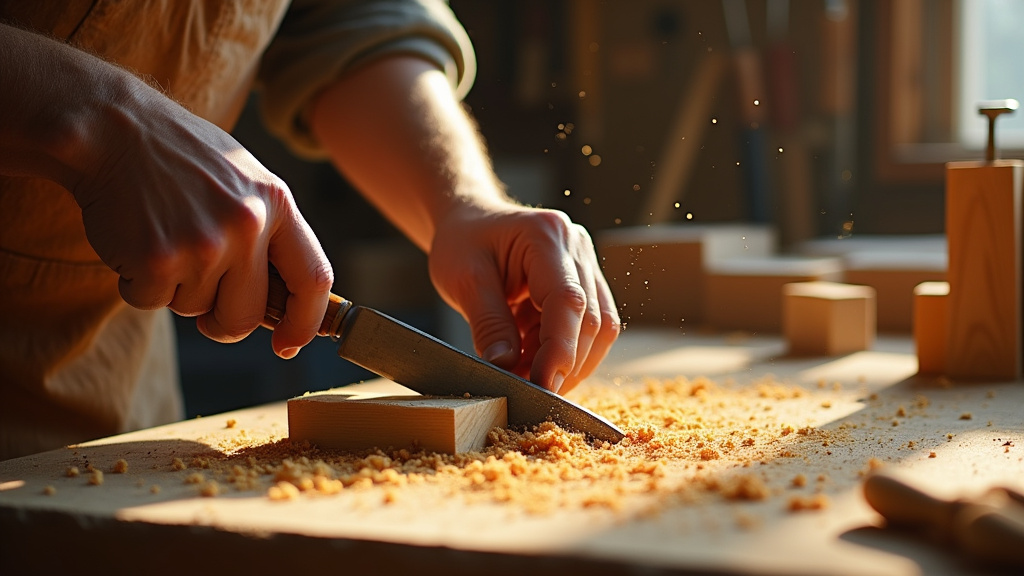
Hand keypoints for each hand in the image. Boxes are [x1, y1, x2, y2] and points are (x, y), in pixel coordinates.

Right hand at [70, 84, 331, 358]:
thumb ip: (271, 233)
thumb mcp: (246, 180)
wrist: (112, 128)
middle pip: (248, 315)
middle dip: (224, 323)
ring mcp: (203, 244)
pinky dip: (139, 285)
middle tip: (206, 308)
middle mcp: (247, 225)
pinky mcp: (157, 260)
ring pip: (197, 309)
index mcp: (276, 203)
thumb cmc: (183, 159)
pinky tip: (136, 242)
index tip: (289, 343)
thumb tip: (288, 301)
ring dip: (177, 290)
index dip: (305, 322)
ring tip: (165, 239)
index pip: (313, 279)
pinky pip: (153, 303)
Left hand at [428, 203, 619, 394]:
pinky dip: (561, 351)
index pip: (568, 300)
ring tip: (526, 375)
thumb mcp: (463, 280)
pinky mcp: (584, 283)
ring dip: (567, 362)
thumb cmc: (463, 242)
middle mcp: (576, 247)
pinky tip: (532, 359)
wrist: (469, 221)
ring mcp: (586, 264)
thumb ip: (488, 323)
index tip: (541, 385)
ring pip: (599, 328)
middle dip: (564, 364)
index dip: (560, 349)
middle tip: (528, 390)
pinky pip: (587, 327)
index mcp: (546, 236)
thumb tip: (506, 366)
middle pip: (592, 320)